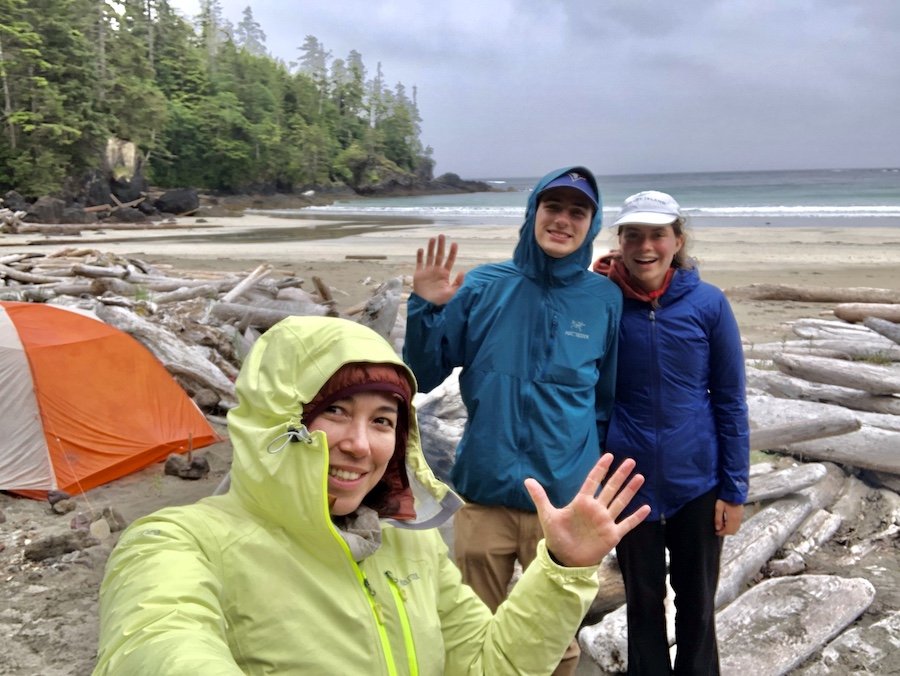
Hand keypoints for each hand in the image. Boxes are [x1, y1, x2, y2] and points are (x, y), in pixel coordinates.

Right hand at [413, 234, 464, 305]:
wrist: (426, 306)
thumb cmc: (440, 301)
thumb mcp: (452, 292)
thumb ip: (458, 282)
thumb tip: (463, 272)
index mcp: (444, 274)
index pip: (449, 260)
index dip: (452, 252)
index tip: (454, 243)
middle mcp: (436, 271)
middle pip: (439, 255)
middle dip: (441, 246)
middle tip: (442, 235)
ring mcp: (427, 272)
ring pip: (429, 257)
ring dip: (431, 248)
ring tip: (433, 238)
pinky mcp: (419, 274)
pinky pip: (419, 263)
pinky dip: (420, 256)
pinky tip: (421, 249)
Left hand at [524, 454, 650, 567]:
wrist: (565, 559)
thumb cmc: (557, 536)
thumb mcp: (547, 515)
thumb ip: (540, 497)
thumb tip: (526, 479)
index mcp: (581, 503)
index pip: (593, 481)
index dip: (601, 469)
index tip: (609, 455)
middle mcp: (596, 509)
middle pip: (610, 488)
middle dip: (620, 475)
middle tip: (630, 461)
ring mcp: (605, 521)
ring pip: (620, 502)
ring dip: (630, 491)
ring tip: (639, 477)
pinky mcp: (612, 535)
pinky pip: (627, 524)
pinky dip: (636, 517)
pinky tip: (646, 507)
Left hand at [715, 499, 742, 535]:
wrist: (734, 491)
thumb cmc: (725, 498)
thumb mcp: (719, 507)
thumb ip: (718, 518)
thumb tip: (717, 528)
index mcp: (732, 518)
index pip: (728, 531)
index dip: (721, 533)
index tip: (716, 532)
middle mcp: (738, 519)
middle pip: (733, 531)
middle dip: (726, 532)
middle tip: (719, 529)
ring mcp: (741, 517)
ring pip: (736, 529)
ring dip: (729, 530)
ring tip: (722, 525)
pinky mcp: (741, 515)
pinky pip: (738, 525)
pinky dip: (733, 526)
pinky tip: (727, 522)